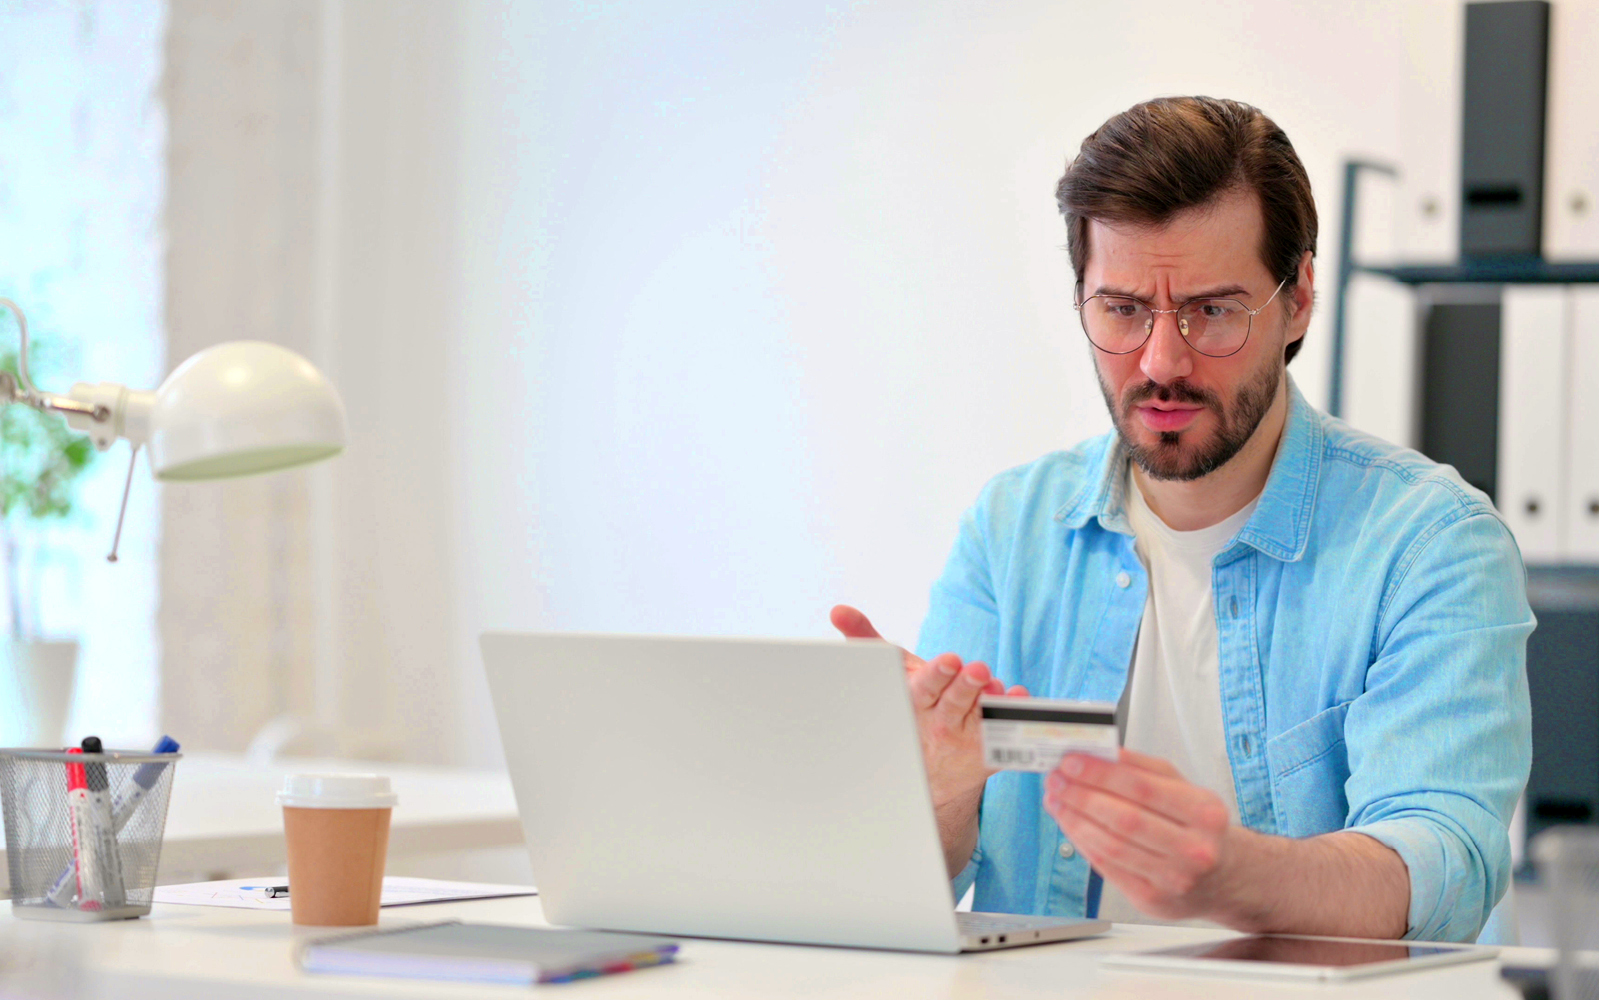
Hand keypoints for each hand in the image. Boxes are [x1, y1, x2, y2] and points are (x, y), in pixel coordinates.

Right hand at [830, 605, 1026, 808]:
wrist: (930, 770)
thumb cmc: (912, 706)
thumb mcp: (892, 673)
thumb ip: (867, 639)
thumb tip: (838, 610)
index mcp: (915, 702)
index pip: (926, 687)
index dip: (938, 675)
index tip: (951, 660)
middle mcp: (940, 723)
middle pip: (954, 702)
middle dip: (965, 686)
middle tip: (977, 667)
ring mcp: (966, 740)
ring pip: (981, 716)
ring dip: (991, 699)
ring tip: (996, 683)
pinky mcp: (988, 753)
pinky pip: (1006, 734)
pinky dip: (1015, 714)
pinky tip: (1019, 696)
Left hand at [1042, 748, 1231, 920]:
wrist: (1223, 877)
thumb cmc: (1199, 828)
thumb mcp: (1183, 788)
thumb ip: (1142, 768)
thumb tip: (1100, 753)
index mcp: (1204, 813)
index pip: (1142, 788)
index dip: (1101, 774)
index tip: (1071, 761)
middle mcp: (1194, 849)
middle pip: (1124, 819)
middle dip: (1081, 796)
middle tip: (1056, 780)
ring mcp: (1174, 879)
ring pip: (1112, 846)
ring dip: (1075, 820)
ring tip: (1057, 800)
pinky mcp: (1152, 900)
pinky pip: (1108, 868)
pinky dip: (1083, 843)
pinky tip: (1071, 826)